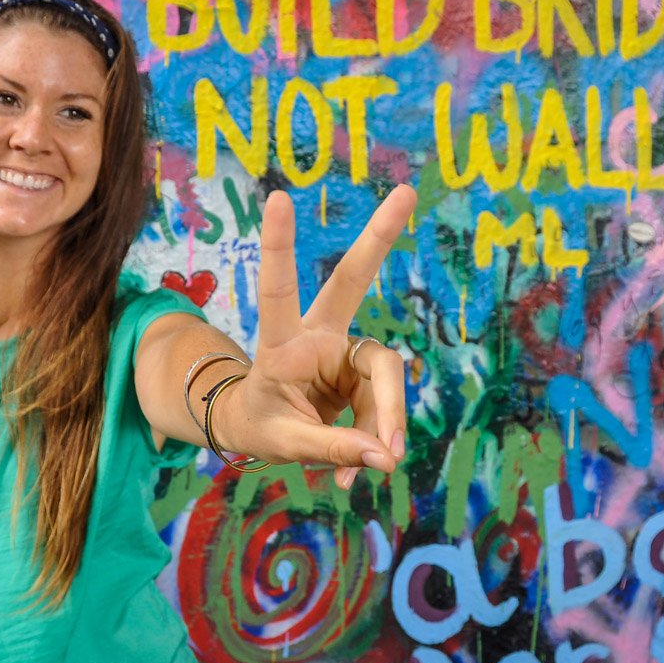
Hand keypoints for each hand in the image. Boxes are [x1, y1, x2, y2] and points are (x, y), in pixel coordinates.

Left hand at [216, 185, 416, 488]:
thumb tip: (387, 455)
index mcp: (281, 345)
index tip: (278, 199)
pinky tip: (358, 470)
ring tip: (377, 466)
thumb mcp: (284, 444)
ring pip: (385, 378)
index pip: (278, 291)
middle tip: (405, 192)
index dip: (279, 247)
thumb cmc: (259, 426)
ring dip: (385, 424)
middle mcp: (317, 336)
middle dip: (379, 238)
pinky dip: (378, 442)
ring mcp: (344, 353)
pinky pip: (386, 409)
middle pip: (351, 280)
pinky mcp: (363, 374)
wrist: (258, 430)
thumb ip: (334, 448)